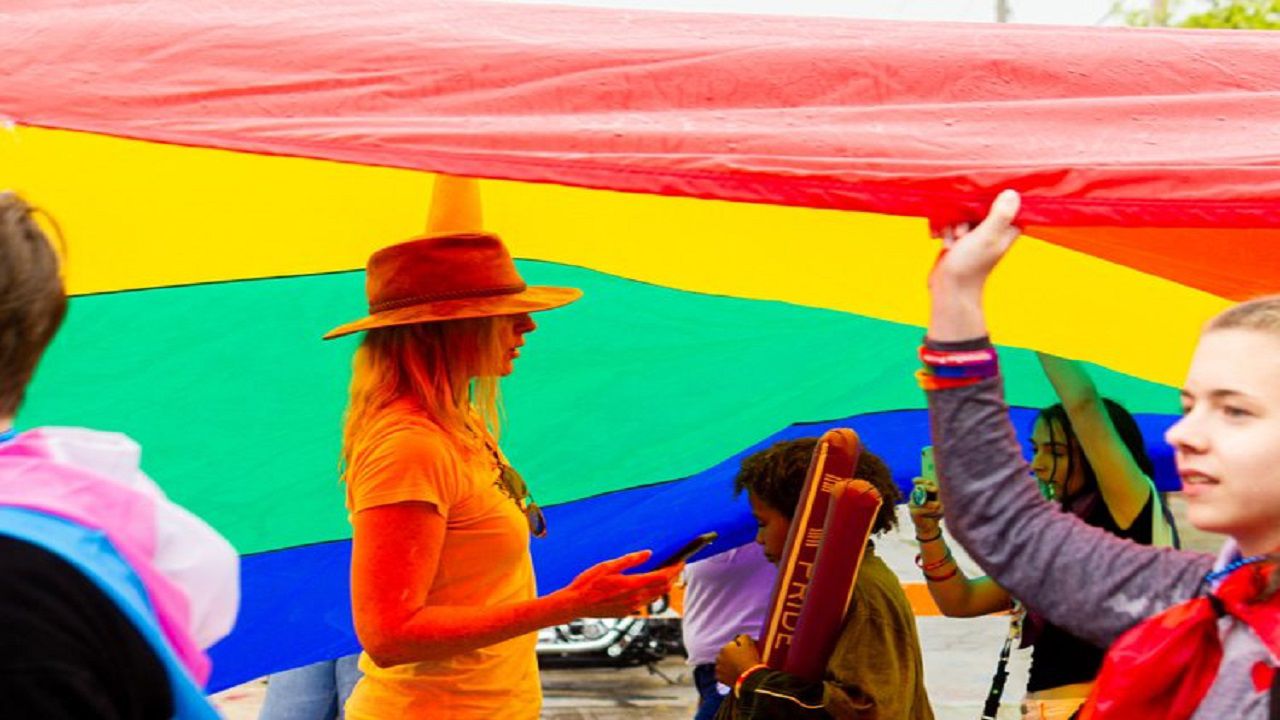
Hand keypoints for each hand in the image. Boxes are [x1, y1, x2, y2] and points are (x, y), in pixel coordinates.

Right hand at [563, 551, 679, 617]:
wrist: (575, 604)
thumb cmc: (588, 583)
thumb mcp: (608, 565)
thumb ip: (630, 560)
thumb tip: (648, 554)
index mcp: (632, 585)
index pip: (662, 577)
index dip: (674, 569)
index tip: (681, 562)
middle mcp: (635, 599)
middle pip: (663, 588)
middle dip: (673, 577)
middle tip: (676, 566)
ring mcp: (632, 608)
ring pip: (656, 596)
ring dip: (663, 586)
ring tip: (666, 574)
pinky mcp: (626, 613)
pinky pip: (645, 603)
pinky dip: (651, 593)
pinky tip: (647, 586)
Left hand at [715, 634, 761, 685]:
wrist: (750, 679)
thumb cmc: (750, 660)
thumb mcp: (749, 643)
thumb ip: (742, 637)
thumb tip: (738, 639)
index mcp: (725, 648)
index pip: (733, 645)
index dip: (740, 649)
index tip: (746, 653)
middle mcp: (719, 657)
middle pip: (727, 655)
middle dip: (732, 656)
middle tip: (742, 661)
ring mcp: (718, 668)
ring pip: (723, 664)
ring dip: (728, 665)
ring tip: (738, 669)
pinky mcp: (719, 678)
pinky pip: (723, 674)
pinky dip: (727, 674)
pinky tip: (734, 675)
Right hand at [908, 477, 943, 533]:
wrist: (930, 526)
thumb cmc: (936, 512)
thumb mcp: (939, 502)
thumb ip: (937, 497)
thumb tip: (936, 494)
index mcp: (921, 491)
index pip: (919, 482)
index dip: (922, 480)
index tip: (928, 481)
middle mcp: (915, 496)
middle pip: (918, 488)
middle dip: (927, 488)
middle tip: (936, 489)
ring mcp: (912, 503)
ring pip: (920, 500)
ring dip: (931, 503)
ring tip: (938, 506)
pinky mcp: (912, 512)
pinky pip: (920, 509)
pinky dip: (928, 510)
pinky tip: (935, 512)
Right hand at [929, 190, 1021, 295]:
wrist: (949, 288)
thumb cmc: (970, 265)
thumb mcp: (987, 237)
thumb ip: (1000, 215)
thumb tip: (1013, 193)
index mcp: (1007, 229)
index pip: (1004, 202)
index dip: (991, 199)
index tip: (980, 205)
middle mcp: (993, 229)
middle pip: (979, 204)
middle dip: (965, 215)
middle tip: (963, 233)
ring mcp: (975, 233)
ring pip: (962, 212)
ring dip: (953, 225)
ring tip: (955, 242)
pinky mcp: (959, 237)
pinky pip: (950, 222)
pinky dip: (945, 231)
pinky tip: (945, 244)